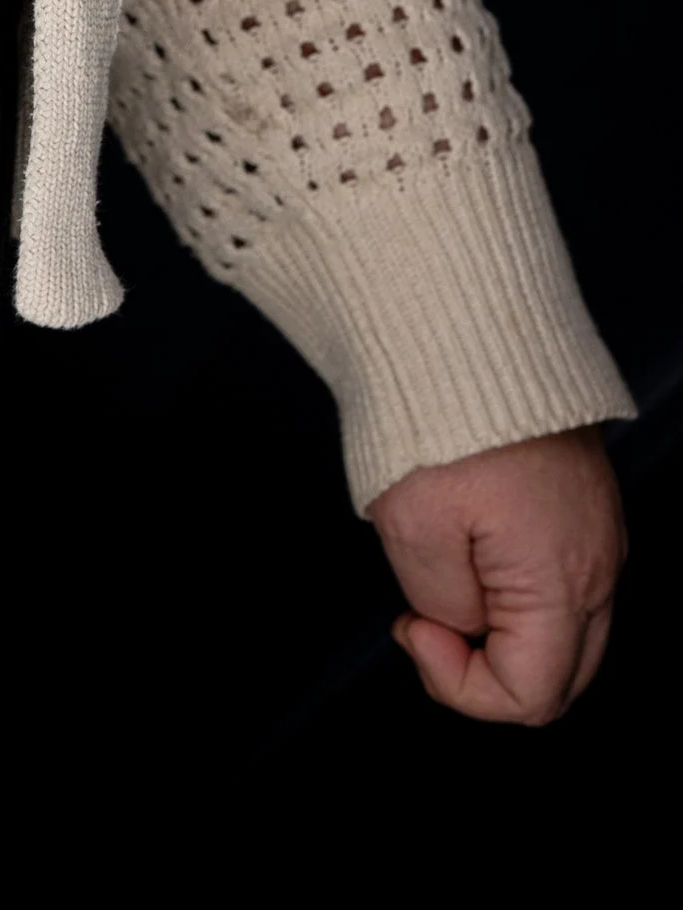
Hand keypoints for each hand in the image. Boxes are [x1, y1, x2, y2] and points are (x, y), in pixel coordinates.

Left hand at [369, 429, 624, 721]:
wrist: (467, 316)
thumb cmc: (442, 405)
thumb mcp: (414, 526)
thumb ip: (444, 604)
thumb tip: (460, 624)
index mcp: (562, 579)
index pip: (531, 696)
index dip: (459, 685)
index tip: (414, 628)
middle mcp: (598, 563)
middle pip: (560, 675)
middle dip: (487, 668)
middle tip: (426, 621)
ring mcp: (599, 529)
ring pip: (565, 629)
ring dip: (503, 625)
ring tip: (441, 571)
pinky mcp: (585, 500)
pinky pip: (563, 576)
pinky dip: (517, 585)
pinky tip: (468, 544)